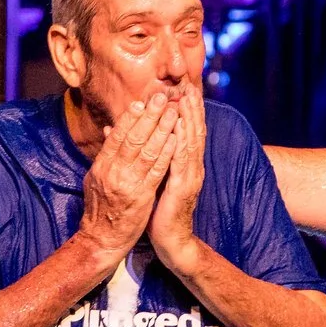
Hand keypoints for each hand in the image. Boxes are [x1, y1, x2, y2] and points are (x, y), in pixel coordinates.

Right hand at [76, 92, 180, 262]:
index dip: (130, 117)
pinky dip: (167, 153)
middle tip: (161, 98)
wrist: (102, 239)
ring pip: (147, 151)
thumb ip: (106, 155)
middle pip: (133, 138)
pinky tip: (176, 140)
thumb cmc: (101, 208)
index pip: (117, 135)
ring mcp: (127, 183)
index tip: (142, 102)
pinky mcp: (141, 196)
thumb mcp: (97, 179)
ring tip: (173, 113)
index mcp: (101, 165)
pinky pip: (157, 170)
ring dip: (162, 130)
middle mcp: (112, 171)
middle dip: (149, 116)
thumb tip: (110, 130)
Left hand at [149, 86, 207, 270]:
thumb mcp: (154, 179)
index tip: (184, 88)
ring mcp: (190, 176)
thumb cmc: (160, 211)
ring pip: (190, 141)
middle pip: (194, 131)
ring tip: (185, 98)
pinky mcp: (183, 187)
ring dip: (188, 119)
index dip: (187, 110)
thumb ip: (150, 158)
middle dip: (191, 107)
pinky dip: (180, 142)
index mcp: (185, 164)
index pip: (188, 131)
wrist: (171, 241)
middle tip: (189, 85)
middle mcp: (192, 167)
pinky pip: (181, 161)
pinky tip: (178, 128)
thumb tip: (132, 136)